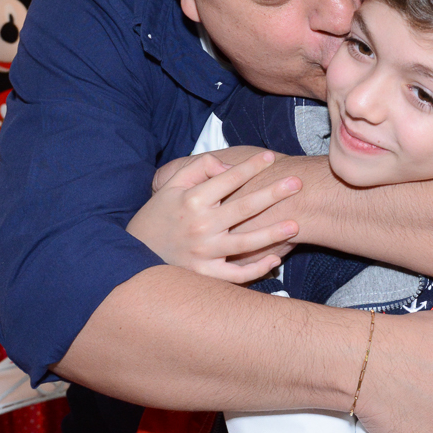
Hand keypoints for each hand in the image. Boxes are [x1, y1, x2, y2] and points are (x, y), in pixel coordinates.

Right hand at [127, 151, 301, 282]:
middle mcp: (200, 225)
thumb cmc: (159, 215)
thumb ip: (199, 169)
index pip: (227, 179)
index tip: (270, 157)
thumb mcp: (171, 185)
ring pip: (245, 243)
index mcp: (192, 200)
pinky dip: (256, 269)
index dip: (250, 166)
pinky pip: (236, 274)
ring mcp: (203, 252)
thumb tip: (228, 166)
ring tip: (295, 224)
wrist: (134, 254)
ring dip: (272, 234)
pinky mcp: (205, 274)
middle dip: (272, 193)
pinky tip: (275, 259)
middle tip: (297, 183)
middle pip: (243, 208)